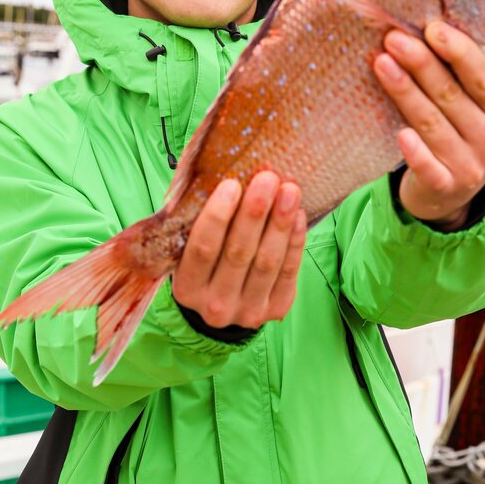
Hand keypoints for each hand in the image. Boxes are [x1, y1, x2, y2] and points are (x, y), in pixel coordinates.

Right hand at [172, 171, 305, 330]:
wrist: (223, 302)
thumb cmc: (207, 262)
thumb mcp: (191, 248)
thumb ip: (200, 221)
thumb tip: (222, 171)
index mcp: (187, 288)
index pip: (202, 250)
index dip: (217, 216)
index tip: (231, 184)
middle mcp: (215, 305)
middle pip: (238, 254)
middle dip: (254, 213)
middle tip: (267, 179)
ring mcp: (247, 312)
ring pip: (267, 262)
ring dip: (280, 223)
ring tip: (289, 190)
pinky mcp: (275, 309)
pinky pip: (289, 272)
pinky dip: (294, 242)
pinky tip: (297, 215)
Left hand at [373, 22, 484, 229]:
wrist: (449, 195)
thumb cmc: (458, 138)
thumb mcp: (472, 111)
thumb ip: (459, 80)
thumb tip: (426, 32)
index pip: (480, 76)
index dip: (456, 50)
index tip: (431, 28)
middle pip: (450, 95)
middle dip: (421, 63)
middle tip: (394, 39)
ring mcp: (470, 166)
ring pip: (431, 123)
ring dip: (406, 92)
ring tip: (382, 65)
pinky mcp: (446, 187)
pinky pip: (428, 168)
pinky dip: (415, 151)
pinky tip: (401, 133)